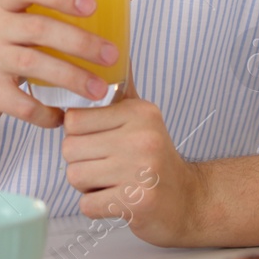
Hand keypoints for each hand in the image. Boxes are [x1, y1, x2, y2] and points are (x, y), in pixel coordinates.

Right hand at [0, 0, 138, 136]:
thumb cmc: (6, 47)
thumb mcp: (24, 19)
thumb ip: (66, 5)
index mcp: (2, 0)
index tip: (93, 6)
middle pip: (38, 28)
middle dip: (80, 42)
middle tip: (112, 55)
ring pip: (33, 65)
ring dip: (72, 78)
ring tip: (100, 91)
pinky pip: (20, 103)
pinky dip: (45, 112)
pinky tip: (63, 115)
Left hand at [60, 71, 206, 246]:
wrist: (189, 200)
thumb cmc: (157, 158)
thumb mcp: (143, 117)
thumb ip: (122, 88)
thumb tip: (115, 51)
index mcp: (139, 112)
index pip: (74, 118)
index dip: (78, 134)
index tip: (98, 141)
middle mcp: (141, 137)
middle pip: (70, 148)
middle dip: (80, 162)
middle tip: (106, 166)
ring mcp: (141, 171)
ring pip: (75, 176)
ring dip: (87, 186)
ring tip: (111, 182)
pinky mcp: (138, 202)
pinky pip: (87, 204)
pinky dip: (96, 207)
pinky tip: (117, 200)